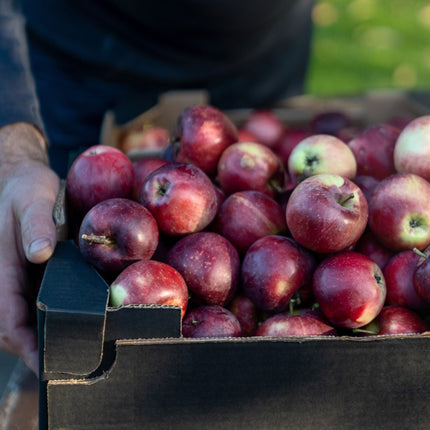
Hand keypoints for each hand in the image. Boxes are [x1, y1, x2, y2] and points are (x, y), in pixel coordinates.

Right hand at [0, 123, 59, 373]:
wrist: (19, 178)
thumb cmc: (26, 187)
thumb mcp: (35, 198)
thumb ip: (36, 225)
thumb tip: (40, 254)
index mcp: (0, 266)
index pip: (6, 317)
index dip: (25, 344)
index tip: (46, 363)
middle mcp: (1, 277)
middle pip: (8, 326)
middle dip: (31, 347)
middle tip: (64, 360)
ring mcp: (8, 277)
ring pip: (15, 317)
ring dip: (33, 335)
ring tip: (65, 345)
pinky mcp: (18, 273)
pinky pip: (23, 303)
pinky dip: (37, 317)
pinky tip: (59, 318)